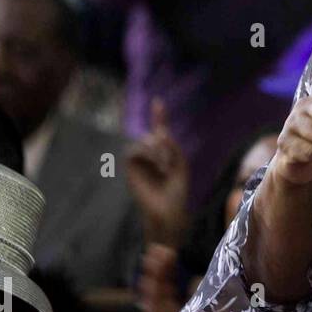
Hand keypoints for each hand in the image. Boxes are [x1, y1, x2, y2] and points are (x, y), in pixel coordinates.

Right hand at [125, 98, 189, 246]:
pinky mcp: (131, 168)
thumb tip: (160, 132)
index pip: (160, 130)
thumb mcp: (181, 165)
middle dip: (163, 144)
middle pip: (153, 134)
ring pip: (143, 141)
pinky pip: (133, 151)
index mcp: (165, 152)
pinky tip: (155, 166)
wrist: (167, 209)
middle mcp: (152, 154)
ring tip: (164, 166)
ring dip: (155, 149)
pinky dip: (145, 154)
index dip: (159, 116)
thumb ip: (173, 147)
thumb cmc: (177, 191)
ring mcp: (140, 160)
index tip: (158, 101)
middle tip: (169, 161)